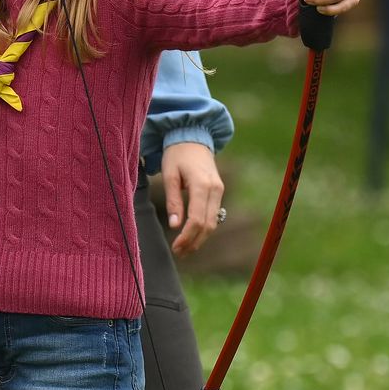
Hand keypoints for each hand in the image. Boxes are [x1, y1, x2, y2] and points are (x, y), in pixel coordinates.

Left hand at [161, 142, 224, 256]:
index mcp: (202, 185)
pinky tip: (193, 235)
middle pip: (208, 225)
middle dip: (194, 242)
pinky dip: (204, 228)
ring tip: (185, 249)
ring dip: (200, 238)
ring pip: (214, 222)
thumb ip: (173, 201)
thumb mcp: (169, 175)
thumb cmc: (177, 154)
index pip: (197, 220)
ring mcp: (219, 190)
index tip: (176, 248)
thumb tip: (175, 226)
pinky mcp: (218, 191)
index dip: (187, 237)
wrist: (193, 136)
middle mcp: (215, 190)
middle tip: (179, 253)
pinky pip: (214, 214)